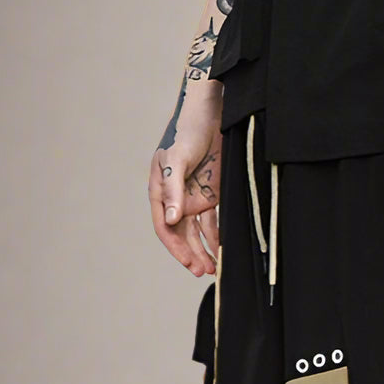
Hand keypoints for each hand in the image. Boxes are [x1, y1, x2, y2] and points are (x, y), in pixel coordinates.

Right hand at [148, 84, 222, 275]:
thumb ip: (174, 189)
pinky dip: (217, 236)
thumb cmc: (188, 131)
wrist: (211, 112)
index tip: (189, 263)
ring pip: (197, 231)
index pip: (164, 227)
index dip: (176, 247)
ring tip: (215, 268)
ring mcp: (193, 196)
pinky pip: (212, 221)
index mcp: (160, 190)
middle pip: (181, 234)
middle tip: (204, 272)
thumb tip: (170, 220)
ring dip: (204, 250)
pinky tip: (224, 250)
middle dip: (192, 254)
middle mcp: (175, 198)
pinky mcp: (210, 193)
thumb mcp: (178, 158)